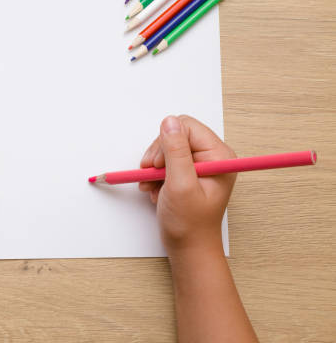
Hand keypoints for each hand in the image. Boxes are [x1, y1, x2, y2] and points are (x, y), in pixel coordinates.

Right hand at [139, 115, 235, 254]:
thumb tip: (169, 121)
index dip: (167, 142)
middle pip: (176, 135)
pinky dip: (155, 174)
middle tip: (152, 175)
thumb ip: (175, 152)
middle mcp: (212, 157)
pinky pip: (166, 161)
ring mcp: (200, 165)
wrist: (189, 248)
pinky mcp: (188, 172)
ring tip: (152, 186)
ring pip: (167, 148)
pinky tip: (155, 189)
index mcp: (219, 156)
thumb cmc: (190, 224)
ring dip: (154, 166)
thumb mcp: (180, 185)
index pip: (187, 127)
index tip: (157, 165)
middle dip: (158, 155)